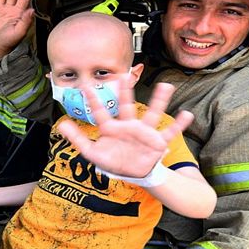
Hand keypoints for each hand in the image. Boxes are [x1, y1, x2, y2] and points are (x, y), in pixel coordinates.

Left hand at [58, 80, 193, 177]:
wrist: (136, 173)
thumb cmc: (114, 161)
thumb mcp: (93, 153)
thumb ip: (78, 139)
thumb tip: (61, 124)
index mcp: (112, 129)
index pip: (100, 112)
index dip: (92, 101)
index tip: (85, 86)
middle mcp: (129, 126)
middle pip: (127, 106)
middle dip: (126, 92)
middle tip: (123, 75)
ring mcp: (144, 133)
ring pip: (152, 114)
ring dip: (159, 101)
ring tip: (165, 86)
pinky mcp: (157, 142)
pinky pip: (170, 132)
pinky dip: (178, 125)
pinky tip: (186, 115)